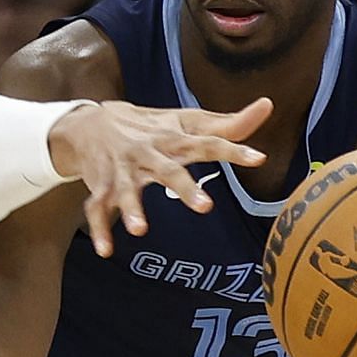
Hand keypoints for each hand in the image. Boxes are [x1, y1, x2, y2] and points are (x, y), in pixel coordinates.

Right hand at [49, 97, 272, 257]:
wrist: (89, 124)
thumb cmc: (149, 126)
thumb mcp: (186, 121)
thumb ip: (227, 123)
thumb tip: (267, 106)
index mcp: (173, 139)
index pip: (207, 143)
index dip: (233, 151)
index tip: (258, 158)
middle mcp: (148, 154)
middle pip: (168, 171)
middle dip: (184, 188)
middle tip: (206, 207)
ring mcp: (123, 171)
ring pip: (127, 190)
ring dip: (131, 209)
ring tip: (140, 230)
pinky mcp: (103, 186)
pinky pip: (97, 209)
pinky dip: (99, 229)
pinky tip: (105, 250)